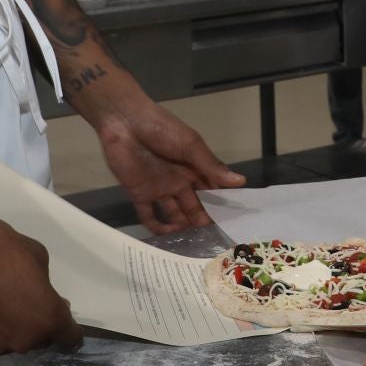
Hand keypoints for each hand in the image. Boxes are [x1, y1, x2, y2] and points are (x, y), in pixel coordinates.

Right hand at [0, 208, 81, 356]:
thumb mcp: (35, 254)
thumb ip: (43, 284)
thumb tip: (41, 295)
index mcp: (46, 318)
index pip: (69, 338)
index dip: (67, 329)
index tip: (61, 321)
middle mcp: (21, 341)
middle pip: (37, 339)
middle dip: (34, 323)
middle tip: (19, 297)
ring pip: (8, 341)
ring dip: (6, 327)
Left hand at [95, 100, 245, 233]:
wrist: (125, 122)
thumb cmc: (162, 129)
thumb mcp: (190, 145)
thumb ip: (211, 166)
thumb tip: (240, 181)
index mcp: (194, 167)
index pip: (212, 190)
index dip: (221, 205)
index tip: (233, 223)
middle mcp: (179, 181)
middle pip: (195, 206)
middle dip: (203, 221)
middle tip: (212, 240)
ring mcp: (160, 189)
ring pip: (175, 214)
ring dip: (183, 227)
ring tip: (192, 243)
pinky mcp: (140, 194)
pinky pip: (149, 216)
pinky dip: (158, 228)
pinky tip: (167, 238)